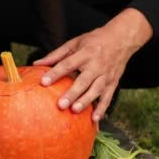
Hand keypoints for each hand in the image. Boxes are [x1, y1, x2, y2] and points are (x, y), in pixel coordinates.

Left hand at [34, 8, 152, 121]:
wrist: (122, 39)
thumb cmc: (94, 41)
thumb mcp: (74, 43)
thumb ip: (55, 55)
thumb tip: (36, 64)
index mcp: (85, 53)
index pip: (67, 64)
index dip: (55, 73)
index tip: (43, 82)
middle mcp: (96, 65)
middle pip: (83, 81)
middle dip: (72, 93)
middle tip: (60, 105)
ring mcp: (106, 75)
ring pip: (96, 90)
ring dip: (86, 101)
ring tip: (74, 110)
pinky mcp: (113, 83)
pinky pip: (108, 97)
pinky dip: (102, 108)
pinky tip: (95, 119)